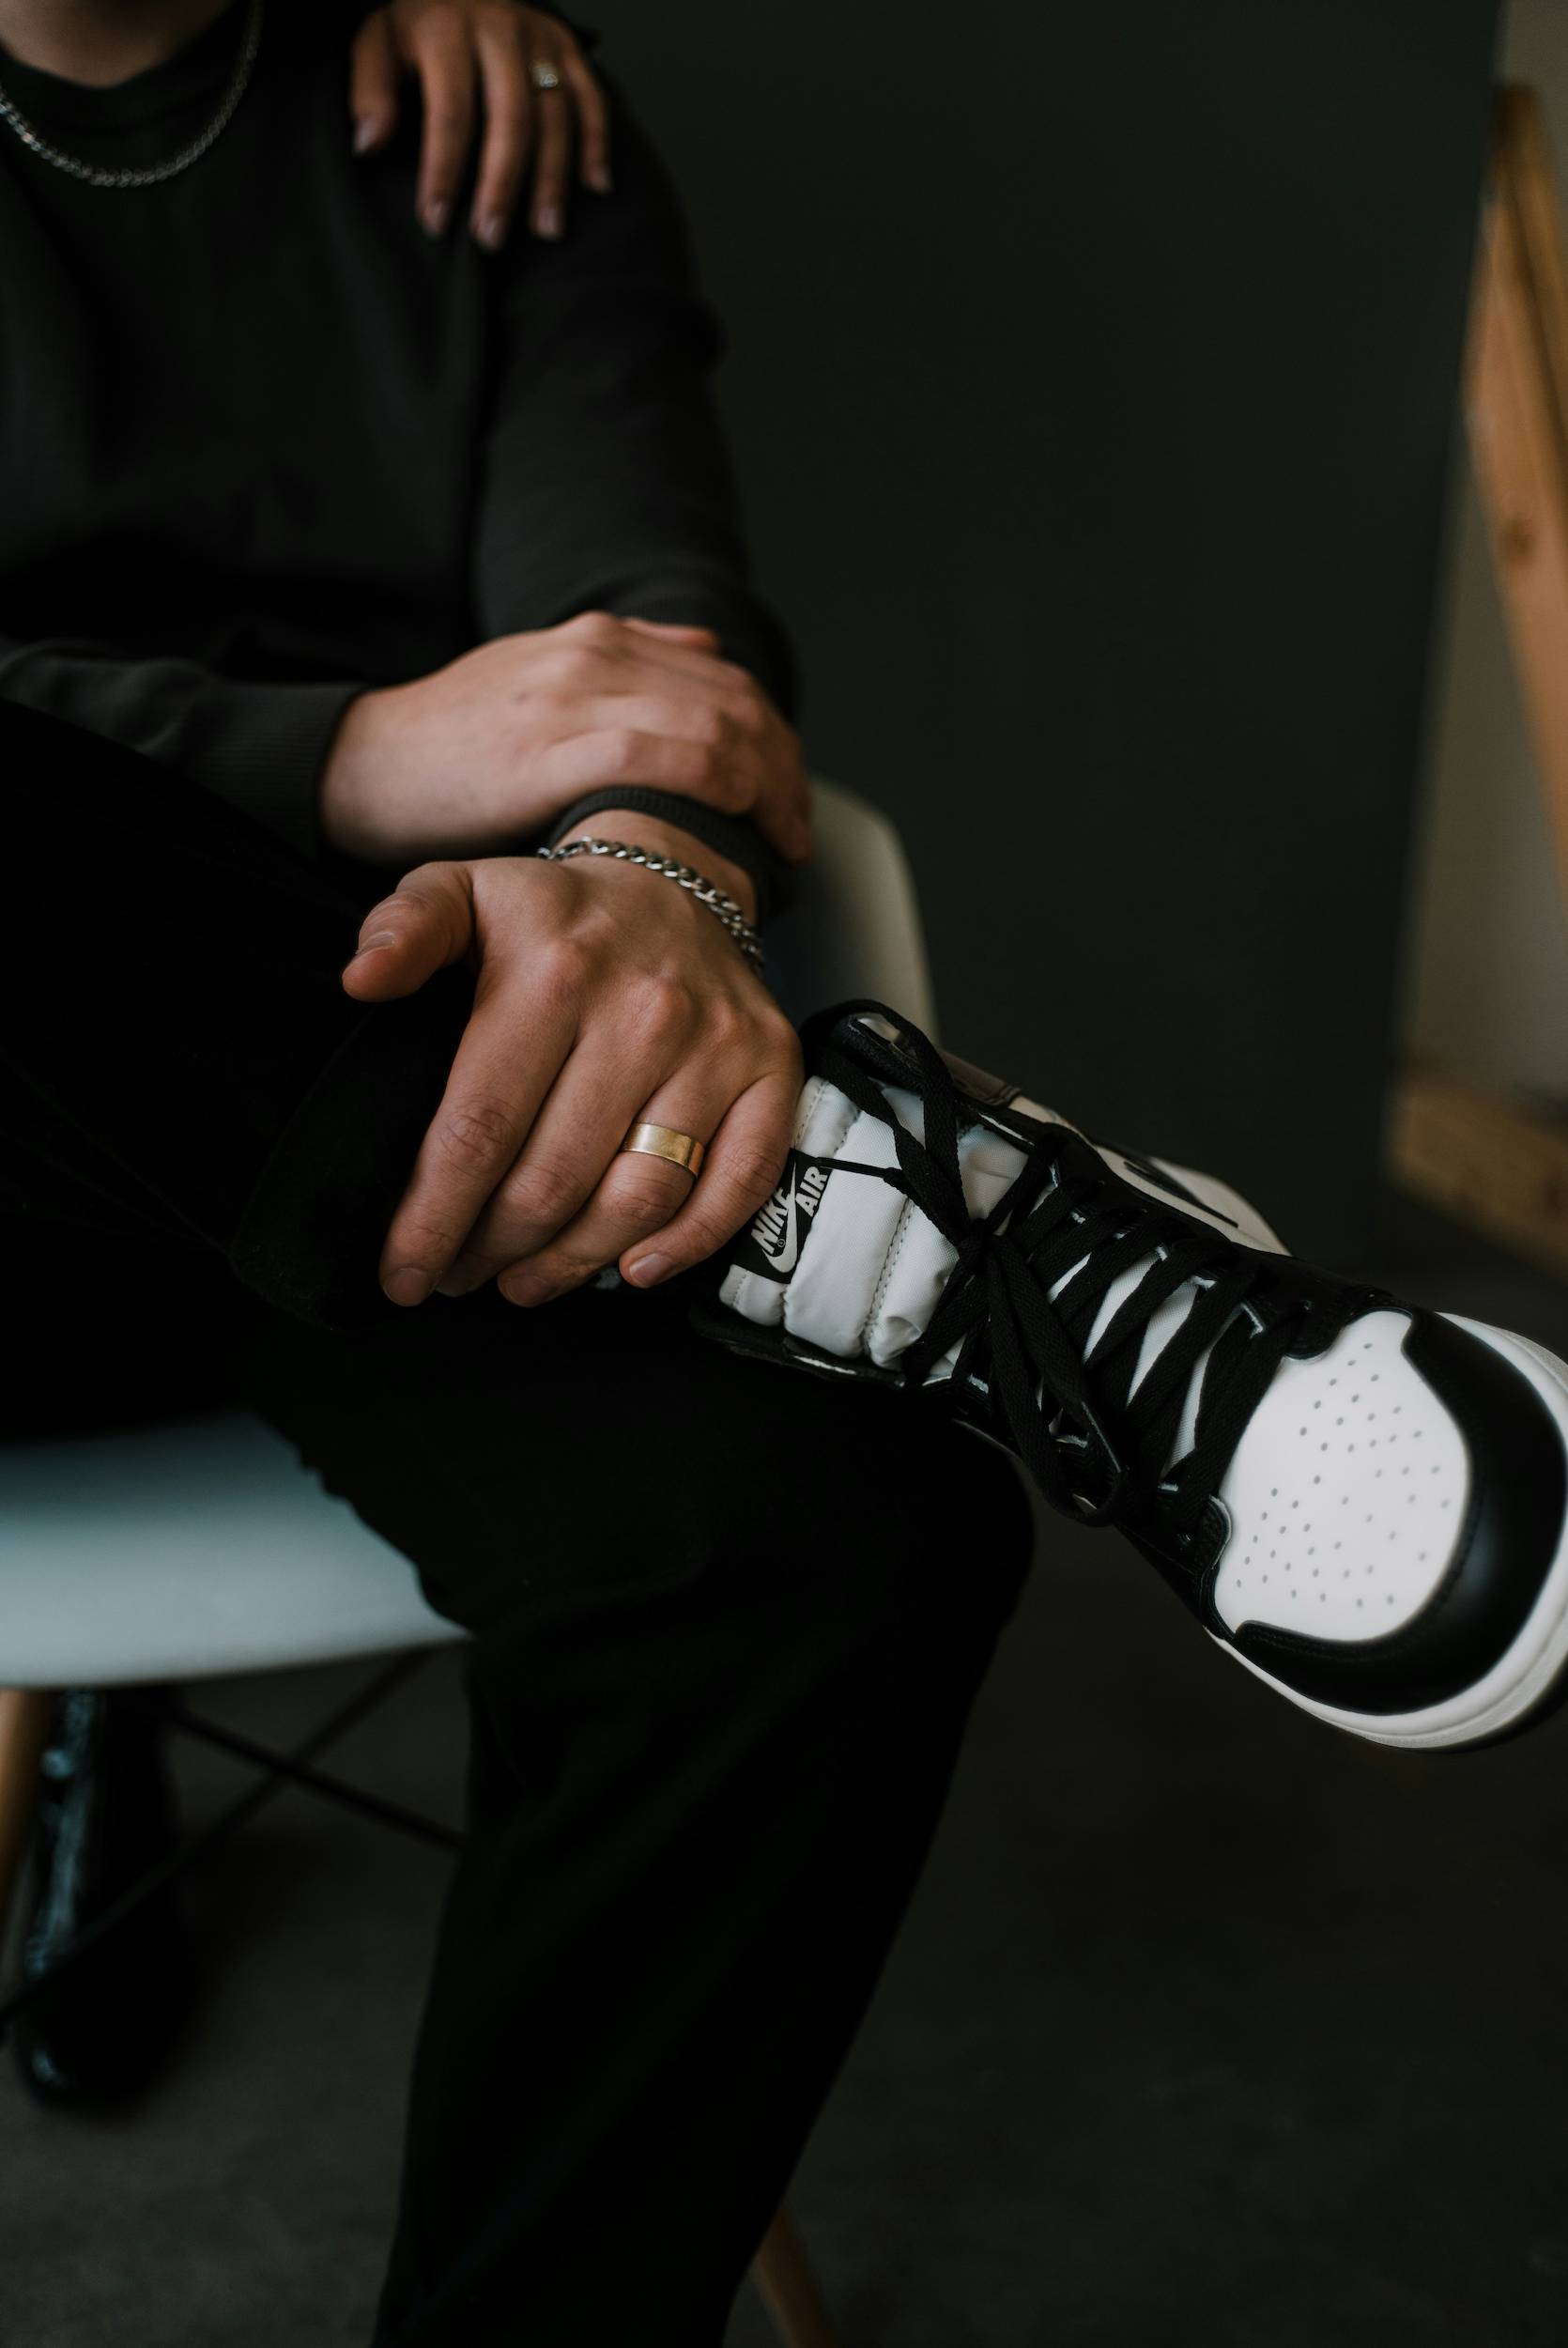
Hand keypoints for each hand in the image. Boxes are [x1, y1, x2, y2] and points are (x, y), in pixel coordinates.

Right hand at [319, 610, 811, 865]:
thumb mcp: (541, 683)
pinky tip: (730, 829)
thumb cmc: (452, 746)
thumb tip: (706, 650)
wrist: (360, 764)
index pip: (727, 682)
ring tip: (778, 846)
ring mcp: (573, 698)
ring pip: (711, 727)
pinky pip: (657, 759)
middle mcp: (597, 656)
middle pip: (735, 705)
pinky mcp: (547, 750)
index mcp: (602, 641)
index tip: (792, 803)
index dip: (777, 744)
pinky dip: (710, 792)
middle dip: (784, 775)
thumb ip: (625, 666)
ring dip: (763, 790)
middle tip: (798, 836)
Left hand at [341, 836, 802, 1306]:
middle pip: (554, 1180)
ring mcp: (715, 1046)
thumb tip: (360, 981)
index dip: (434, 1217)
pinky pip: (739, 1182)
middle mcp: (643, 1012)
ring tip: (524, 1280)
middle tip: (459, 1276)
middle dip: (492, 1250)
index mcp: (554, 973)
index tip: (402, 1269)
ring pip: (639, 1197)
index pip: (480, 1128)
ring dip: (574, 1262)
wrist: (675, 876)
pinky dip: (688, 1243)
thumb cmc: (553, 913)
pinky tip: (633, 1268)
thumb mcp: (463, 891)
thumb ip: (404, 929)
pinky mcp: (772, 1069)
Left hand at [350, 0, 609, 247]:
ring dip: (553, 178)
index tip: (436, 221)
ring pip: (556, 114)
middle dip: (501, 186)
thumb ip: (370, 89)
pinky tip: (596, 186)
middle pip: (511, 118)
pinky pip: (592, 97)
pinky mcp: (567, 45)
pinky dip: (598, 142)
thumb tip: (369, 144)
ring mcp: (540, 37)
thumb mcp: (377, 41)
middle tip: (490, 238)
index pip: (450, 111)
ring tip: (546, 230)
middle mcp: (500, 27)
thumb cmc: (417, 23)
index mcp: (447, 28)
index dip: (444, 171)